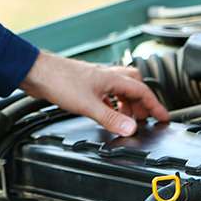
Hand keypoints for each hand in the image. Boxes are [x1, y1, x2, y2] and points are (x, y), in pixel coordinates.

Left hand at [19, 51, 169, 135]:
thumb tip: (130, 128)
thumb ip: (110, 117)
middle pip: (134, 85)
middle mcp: (106, 76)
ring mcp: (95, 80)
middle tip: (144, 119)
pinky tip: (105, 112)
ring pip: (120, 89)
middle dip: (142, 102)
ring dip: (126, 104)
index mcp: (112, 78)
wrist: (36, 72)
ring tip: (125, 119)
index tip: (164, 117)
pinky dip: (111, 104)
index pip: (142, 91)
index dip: (155, 105)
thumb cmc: (59, 80)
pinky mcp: (84, 84)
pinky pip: (106, 94)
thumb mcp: (88, 105)